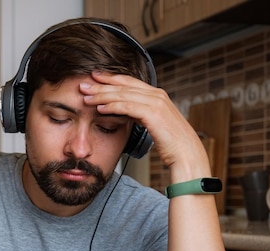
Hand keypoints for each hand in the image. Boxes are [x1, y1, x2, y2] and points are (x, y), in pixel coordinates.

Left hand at [80, 72, 211, 181]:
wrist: (186, 154)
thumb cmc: (170, 142)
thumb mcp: (153, 123)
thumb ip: (140, 113)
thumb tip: (124, 111)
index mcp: (156, 95)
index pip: (129, 82)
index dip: (110, 78)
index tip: (93, 76)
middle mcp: (157, 95)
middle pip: (123, 85)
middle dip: (101, 84)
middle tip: (83, 84)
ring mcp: (156, 103)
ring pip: (123, 95)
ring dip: (102, 95)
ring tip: (86, 96)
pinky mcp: (154, 114)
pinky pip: (128, 107)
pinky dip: (113, 106)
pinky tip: (100, 108)